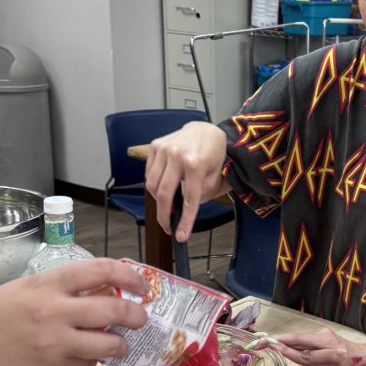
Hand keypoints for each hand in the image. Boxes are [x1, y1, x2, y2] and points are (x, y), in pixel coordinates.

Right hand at [0, 259, 148, 365]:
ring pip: (108, 344)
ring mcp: (54, 344)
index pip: (102, 271)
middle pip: (114, 310)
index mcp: (48, 283)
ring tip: (118, 343)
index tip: (141, 285)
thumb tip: (108, 292)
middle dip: (137, 315)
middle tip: (140, 317)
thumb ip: (66, 288)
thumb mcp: (29, 287)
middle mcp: (55, 312)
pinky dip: (90, 360)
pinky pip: (86, 365)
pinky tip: (80, 355)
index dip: (130, 276)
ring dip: (120, 344)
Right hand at [145, 121, 227, 239]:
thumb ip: (203, 191)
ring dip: (159, 200)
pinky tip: (164, 187)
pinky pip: (149, 174)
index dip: (185, 220)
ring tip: (169, 205)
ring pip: (153, 185)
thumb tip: (185, 209)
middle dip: (164, 215)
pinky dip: (154, 185)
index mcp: (196, 162)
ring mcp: (164, 149)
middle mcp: (177, 154)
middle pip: (165, 194)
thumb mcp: (216, 173)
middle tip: (168, 226)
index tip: (181, 236)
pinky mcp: (155, 146)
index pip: (189, 198)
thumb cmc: (212, 152)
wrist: (203, 129)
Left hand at [268, 328, 365, 365]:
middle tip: (260, 344)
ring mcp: (334, 358)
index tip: (261, 338)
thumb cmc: (349, 356)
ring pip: (307, 357)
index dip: (279, 337)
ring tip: (275, 354)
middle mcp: (328, 344)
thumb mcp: (328, 358)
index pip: (297, 337)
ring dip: (290, 355)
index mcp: (324, 337)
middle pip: (299, 342)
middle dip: (279, 342)